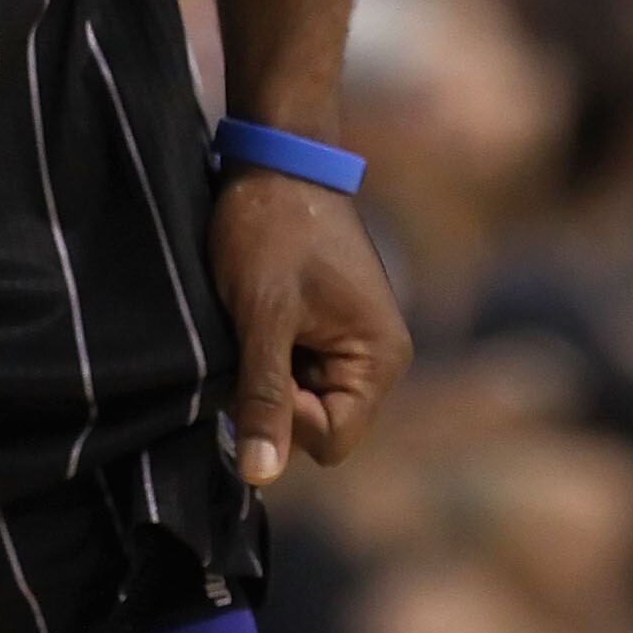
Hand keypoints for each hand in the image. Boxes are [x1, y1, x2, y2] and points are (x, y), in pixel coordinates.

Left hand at [209, 165, 410, 487]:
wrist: (274, 155)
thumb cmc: (272, 228)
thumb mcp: (263, 315)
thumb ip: (265, 395)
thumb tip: (258, 477)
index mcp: (380, 359)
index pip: (330, 441)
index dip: (287, 419)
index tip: (259, 364)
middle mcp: (378, 357)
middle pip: (317, 424)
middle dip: (277, 395)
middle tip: (253, 337)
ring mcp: (355, 340)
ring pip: (302, 396)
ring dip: (270, 371)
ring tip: (256, 319)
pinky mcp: (331, 324)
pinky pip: (299, 367)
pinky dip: (272, 351)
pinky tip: (258, 313)